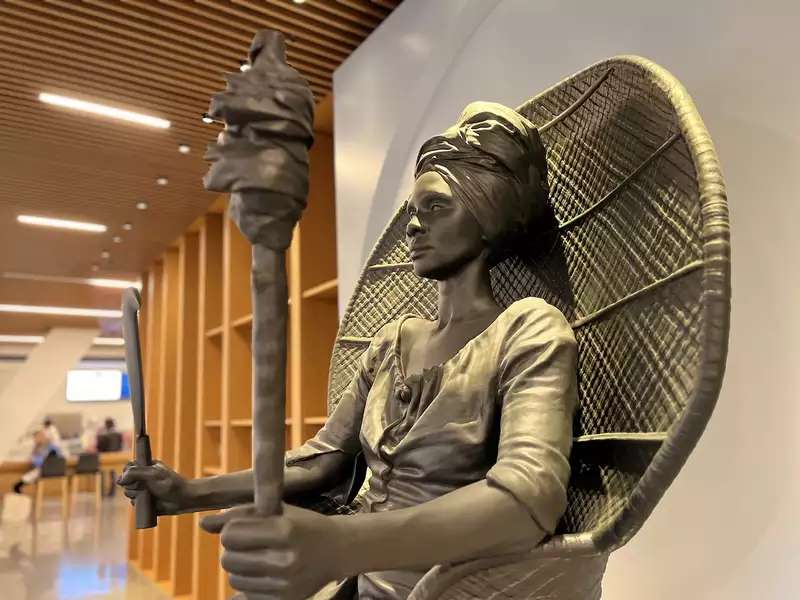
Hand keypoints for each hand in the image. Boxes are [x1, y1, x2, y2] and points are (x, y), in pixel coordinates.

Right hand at [117, 461, 191, 515]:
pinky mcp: (145, 502)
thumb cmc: (171, 484)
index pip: (129, 467)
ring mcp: (143, 490)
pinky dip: (136, 503)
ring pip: (128, 492)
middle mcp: (143, 478)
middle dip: (131, 485)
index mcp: (146, 467)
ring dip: (133, 494)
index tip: (132, 476)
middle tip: (143, 486)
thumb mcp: (153, 474)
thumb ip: (136, 473)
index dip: (127, 472)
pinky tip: (144, 502)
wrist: (183, 499)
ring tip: (146, 494)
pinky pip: (133, 503)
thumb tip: (119, 480)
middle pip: (126, 481)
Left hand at [201, 503, 344, 599]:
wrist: (338, 550)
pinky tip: (265, 574)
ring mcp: (285, 584)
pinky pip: (245, 596)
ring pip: (234, 579)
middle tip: (250, 545)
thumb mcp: (276, 511)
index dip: (230, 530)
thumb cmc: (304, 524)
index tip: (243, 528)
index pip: (231, 534)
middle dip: (233, 550)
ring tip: (258, 559)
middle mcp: (286, 560)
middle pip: (228, 559)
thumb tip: (203, 524)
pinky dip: (249, 585)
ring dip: (240, 568)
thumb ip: (240, 515)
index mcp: (285, 530)